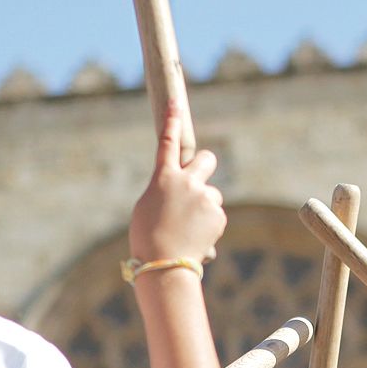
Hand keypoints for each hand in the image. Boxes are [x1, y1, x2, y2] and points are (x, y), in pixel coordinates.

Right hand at [129, 105, 225, 263]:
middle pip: (207, 158)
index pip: (168, 142)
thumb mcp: (148, 207)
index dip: (172, 120)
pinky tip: (197, 238)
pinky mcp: (218, 214)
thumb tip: (183, 191)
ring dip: (205, 206)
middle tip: (199, 182)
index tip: (176, 103)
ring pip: (212, 193)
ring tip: (190, 227)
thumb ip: (166, 191)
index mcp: (163, 178)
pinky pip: (216, 214)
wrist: (164, 264)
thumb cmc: (148, 238)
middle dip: (205, 166)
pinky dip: (209, 225)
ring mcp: (204, 197)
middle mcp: (186, 181)